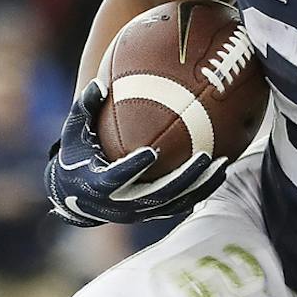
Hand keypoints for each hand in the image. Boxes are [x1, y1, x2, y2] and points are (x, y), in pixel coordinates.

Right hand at [44, 79, 227, 226]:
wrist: (76, 195)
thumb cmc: (76, 155)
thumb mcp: (74, 131)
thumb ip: (85, 107)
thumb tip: (99, 82)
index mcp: (98, 186)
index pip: (118, 178)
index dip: (134, 167)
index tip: (151, 151)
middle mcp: (121, 205)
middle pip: (157, 195)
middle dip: (183, 178)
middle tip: (204, 156)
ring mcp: (139, 213)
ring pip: (175, 202)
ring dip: (200, 185)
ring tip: (223, 164)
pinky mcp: (152, 214)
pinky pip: (181, 204)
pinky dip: (201, 190)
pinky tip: (221, 171)